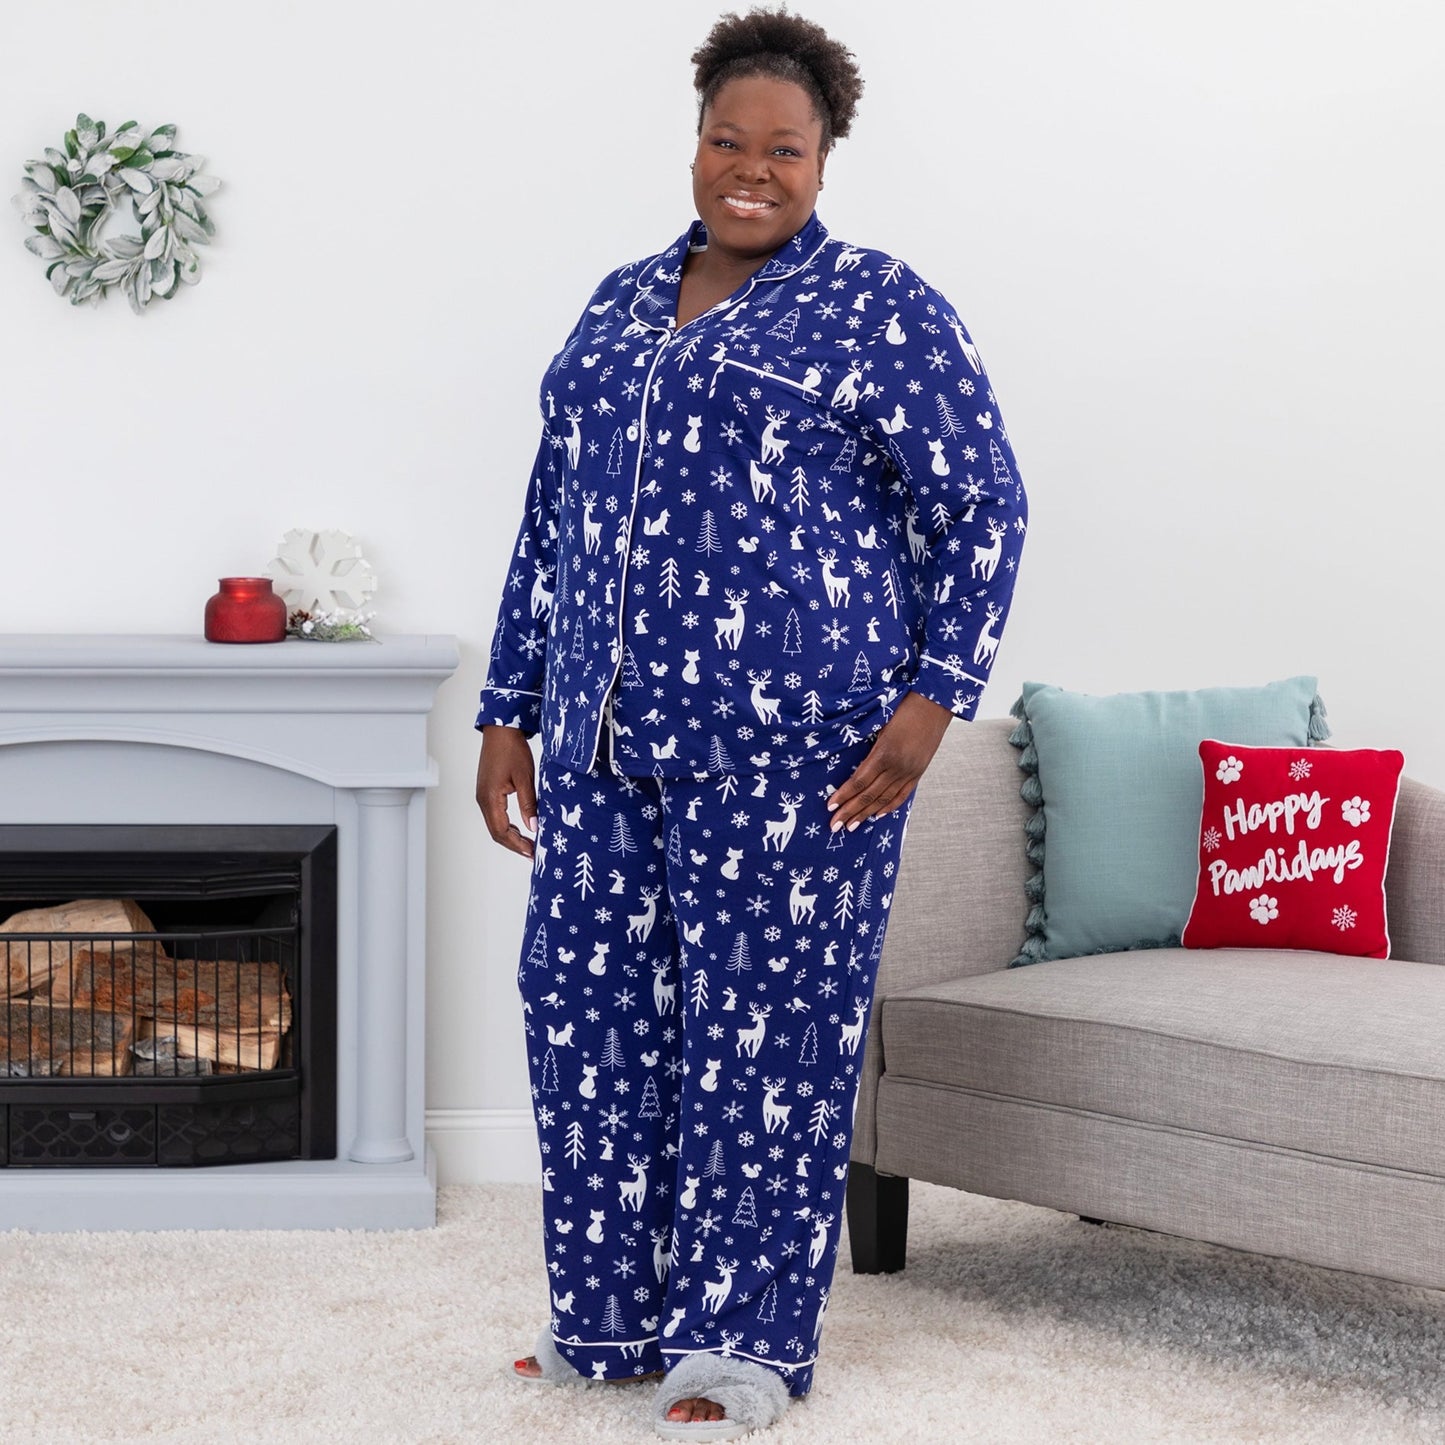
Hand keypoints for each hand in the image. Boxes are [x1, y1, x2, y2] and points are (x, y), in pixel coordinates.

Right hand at [476, 725, 538, 858]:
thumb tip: (534, 827)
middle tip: (532, 852)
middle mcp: (483, 800)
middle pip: (496, 832)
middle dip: (514, 844)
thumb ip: (529, 804)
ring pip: (495, 825)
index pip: (501, 831)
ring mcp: (483, 796)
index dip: (517, 845)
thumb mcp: (525, 778)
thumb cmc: (512, 750)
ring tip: (529, 843)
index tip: (532, 852)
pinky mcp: (487, 791)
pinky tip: (521, 827)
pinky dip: (508, 825)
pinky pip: (495, 815)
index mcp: (490, 798)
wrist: (501, 730)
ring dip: (511, 836)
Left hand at [826, 691, 952, 831]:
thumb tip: (850, 766)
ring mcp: (910, 771)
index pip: (859, 781)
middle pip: (869, 795)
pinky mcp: (919, 772)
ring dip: (866, 814)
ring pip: (885, 798)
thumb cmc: (903, 706)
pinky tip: (877, 815)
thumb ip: (868, 747)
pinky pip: (903, 794)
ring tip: (852, 826)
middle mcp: (897, 766)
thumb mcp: (880, 723)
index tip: (830, 807)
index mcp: (884, 752)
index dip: (843, 795)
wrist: (935, 703)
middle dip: (850, 812)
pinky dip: (889, 806)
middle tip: (835, 825)